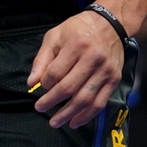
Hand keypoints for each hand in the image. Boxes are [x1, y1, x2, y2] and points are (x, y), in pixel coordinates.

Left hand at [28, 11, 122, 128]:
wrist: (111, 24)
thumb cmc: (78, 29)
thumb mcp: (55, 36)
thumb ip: (42, 59)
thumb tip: (32, 83)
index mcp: (76, 46)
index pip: (56, 72)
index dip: (46, 83)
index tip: (41, 87)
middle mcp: (92, 59)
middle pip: (69, 87)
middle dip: (52, 101)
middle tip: (40, 108)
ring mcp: (105, 71)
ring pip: (85, 99)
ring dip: (68, 113)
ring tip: (55, 122)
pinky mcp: (114, 80)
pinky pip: (100, 103)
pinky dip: (87, 115)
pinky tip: (75, 122)